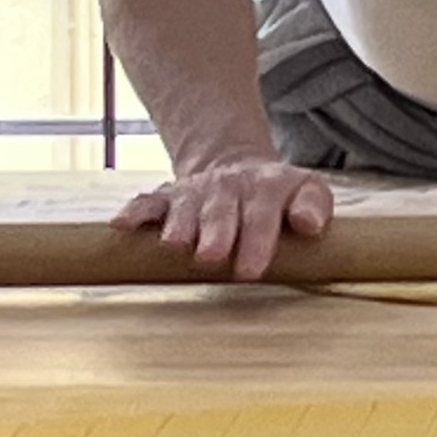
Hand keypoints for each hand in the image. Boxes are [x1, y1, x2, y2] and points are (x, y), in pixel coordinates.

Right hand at [112, 160, 333, 281]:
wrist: (239, 168)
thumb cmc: (278, 197)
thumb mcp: (307, 191)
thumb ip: (315, 205)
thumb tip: (310, 224)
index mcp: (268, 186)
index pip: (264, 212)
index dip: (258, 238)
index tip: (252, 268)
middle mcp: (230, 186)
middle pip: (222, 209)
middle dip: (217, 232)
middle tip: (212, 256)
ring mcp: (196, 191)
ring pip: (185, 206)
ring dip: (180, 224)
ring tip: (174, 244)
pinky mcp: (167, 197)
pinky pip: (148, 202)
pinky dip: (135, 212)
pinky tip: (121, 225)